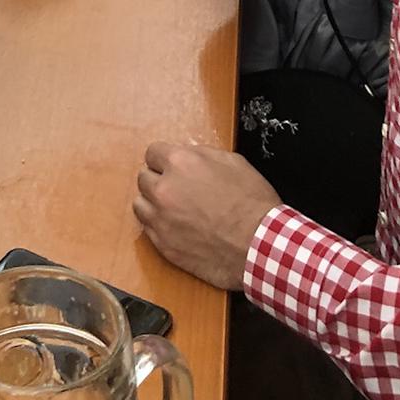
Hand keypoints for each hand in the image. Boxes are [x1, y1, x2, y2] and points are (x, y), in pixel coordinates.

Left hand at [133, 141, 280, 289]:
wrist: (260, 246)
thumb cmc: (252, 205)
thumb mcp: (233, 162)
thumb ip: (202, 155)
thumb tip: (189, 157)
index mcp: (180, 163)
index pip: (153, 153)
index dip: (164, 159)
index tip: (170, 166)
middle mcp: (164, 190)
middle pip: (143, 178)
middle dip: (158, 180)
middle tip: (175, 188)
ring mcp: (161, 220)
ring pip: (140, 204)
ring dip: (153, 203)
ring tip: (172, 208)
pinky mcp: (164, 245)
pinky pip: (147, 230)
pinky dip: (158, 226)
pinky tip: (175, 226)